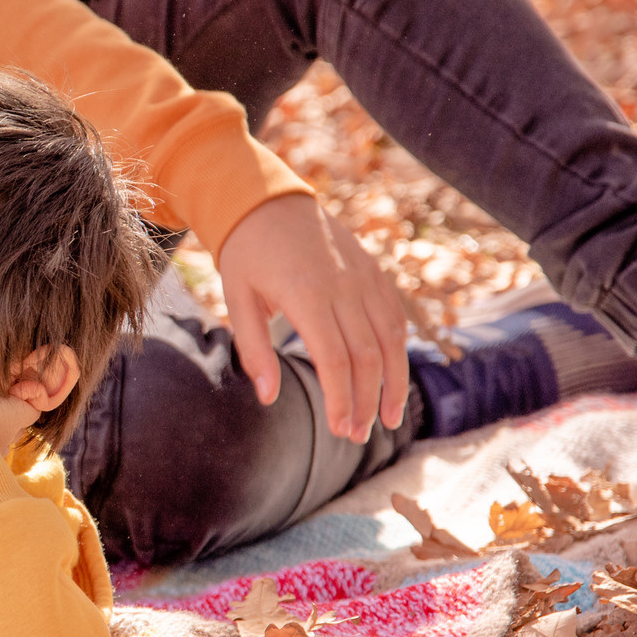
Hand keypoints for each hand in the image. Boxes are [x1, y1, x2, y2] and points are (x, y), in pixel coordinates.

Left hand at [211, 193, 410, 444]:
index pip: (335, 360)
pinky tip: (392, 379)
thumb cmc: (247, 255)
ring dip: (392, 383)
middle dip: (366, 402)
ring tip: (387, 419)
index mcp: (308, 294)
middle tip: (357, 436)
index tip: (340, 430)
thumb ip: (253, 350)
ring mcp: (365, 277)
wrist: (268, 200)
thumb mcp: (237, 300)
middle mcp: (344, 286)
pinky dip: (398, 351)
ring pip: (392, 339)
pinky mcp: (375, 272)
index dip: (342, 399)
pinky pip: (394, 317)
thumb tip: (267, 398)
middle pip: (368, 356)